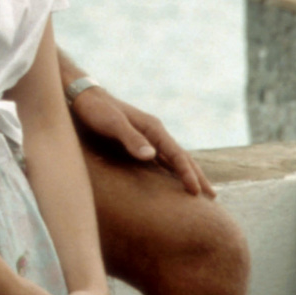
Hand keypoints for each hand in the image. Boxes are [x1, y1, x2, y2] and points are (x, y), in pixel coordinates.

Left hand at [71, 87, 215, 196]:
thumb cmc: (96, 110)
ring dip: (186, 174)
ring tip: (199, 191)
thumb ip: (130, 138)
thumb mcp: (112, 123)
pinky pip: (159, 161)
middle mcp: (153, 133)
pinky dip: (169, 172)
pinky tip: (170, 182)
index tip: (197, 193)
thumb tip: (152, 156)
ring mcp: (146, 138)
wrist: (82, 98)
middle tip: (213, 196)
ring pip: (172, 160)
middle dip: (196, 175)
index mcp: (152, 128)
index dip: (187, 173)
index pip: (176, 154)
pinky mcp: (135, 144)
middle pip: (180, 157)